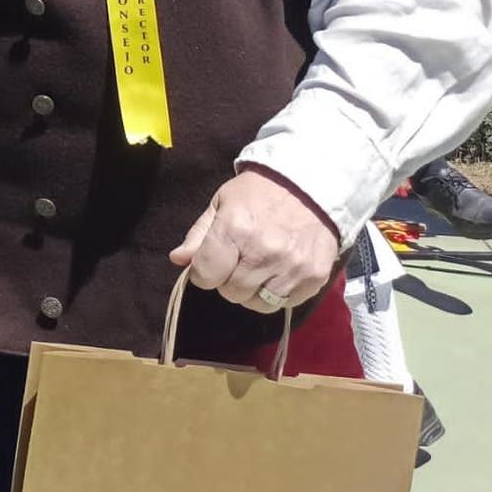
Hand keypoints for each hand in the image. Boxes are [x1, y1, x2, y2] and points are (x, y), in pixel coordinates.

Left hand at [170, 167, 340, 311]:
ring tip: (256, 270)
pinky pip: (286, 303)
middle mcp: (263, 251)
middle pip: (232, 293)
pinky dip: (277, 294)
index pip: (206, 274)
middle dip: (227, 281)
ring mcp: (292, 267)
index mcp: (235, 229)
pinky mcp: (314, 278)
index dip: (202, 273)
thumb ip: (198, 234)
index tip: (208, 265)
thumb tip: (177, 259)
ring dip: (252, 292)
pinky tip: (278, 273)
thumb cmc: (258, 194)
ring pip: (258, 304)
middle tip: (236, 263)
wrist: (310, 187)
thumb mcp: (221, 204)